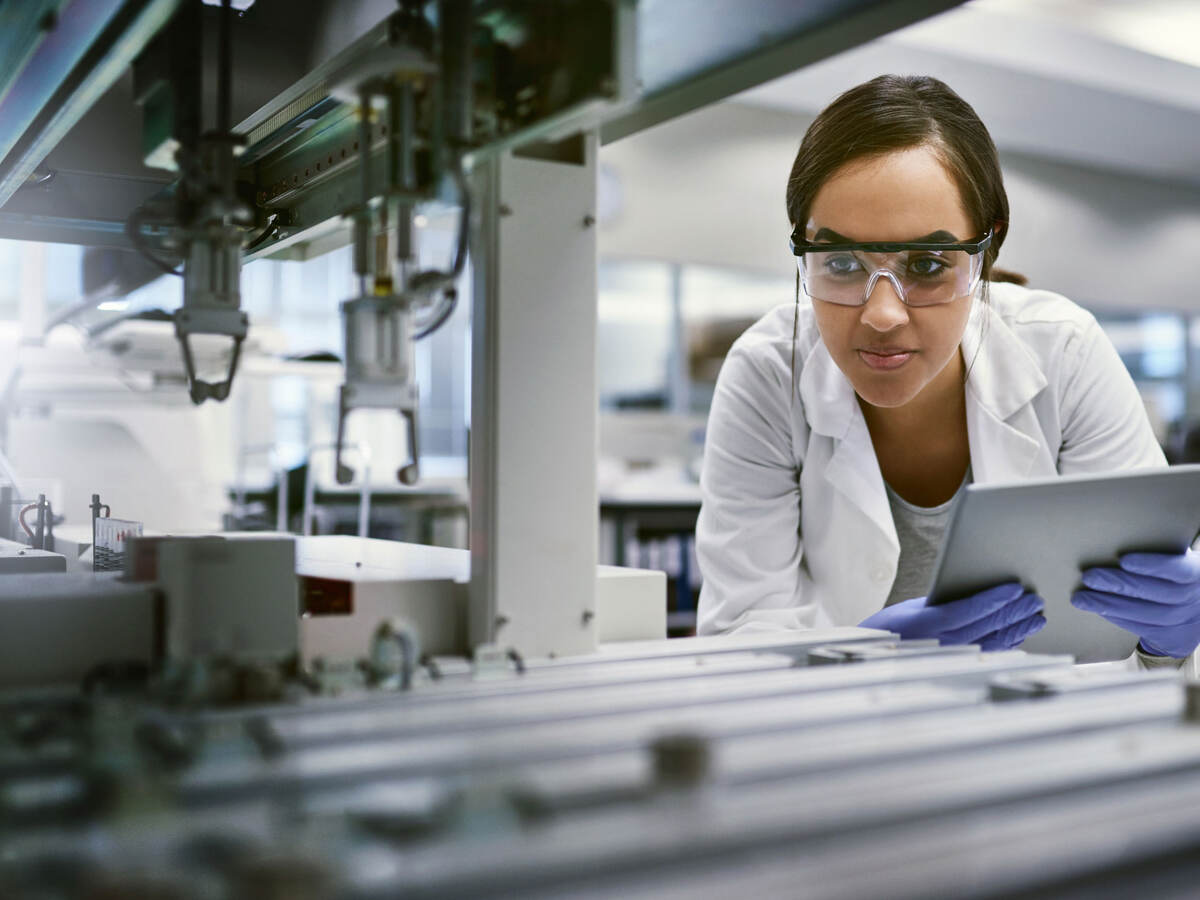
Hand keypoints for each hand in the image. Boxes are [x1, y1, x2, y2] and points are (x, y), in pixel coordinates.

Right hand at [859, 582, 1045, 649]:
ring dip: (1018, 628)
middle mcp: (944, 642)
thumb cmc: (891, 627)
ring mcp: (953, 656)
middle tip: (1035, 599)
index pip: (971, 609)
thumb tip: (974, 591)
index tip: (1015, 588)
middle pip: (989, 625)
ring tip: (1036, 617)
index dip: (996, 598)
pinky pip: (990, 654)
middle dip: (1015, 611)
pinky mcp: (958, 665)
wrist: (876, 656)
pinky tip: (1020, 635)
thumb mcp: (911, 606)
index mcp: (929, 623)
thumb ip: (943, 600)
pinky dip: (1008, 644)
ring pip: (995, 642)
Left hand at [1072, 549, 1199, 658]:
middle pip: (1157, 593)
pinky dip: (1117, 617)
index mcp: (1197, 572)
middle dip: (1120, 585)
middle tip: (1089, 577)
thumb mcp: (1176, 559)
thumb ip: (1158, 551)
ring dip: (1110, 604)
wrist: (1196, 609)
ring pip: (1147, 614)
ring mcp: (1185, 619)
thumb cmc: (1176, 574)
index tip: (1124, 560)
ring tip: (1083, 598)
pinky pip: (1142, 628)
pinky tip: (1098, 609)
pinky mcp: (1172, 637)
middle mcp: (1195, 598)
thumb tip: (1116, 540)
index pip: (1180, 570)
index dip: (1152, 565)